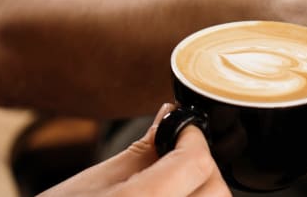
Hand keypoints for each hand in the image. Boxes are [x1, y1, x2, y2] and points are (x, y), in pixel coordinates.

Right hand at [37, 104, 229, 196]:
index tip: (184, 128)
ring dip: (202, 191)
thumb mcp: (90, 184)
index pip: (196, 165)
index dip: (193, 138)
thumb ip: (140, 152)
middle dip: (202, 167)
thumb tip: (170, 118)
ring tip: (173, 180)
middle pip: (216, 192)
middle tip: (178, 153)